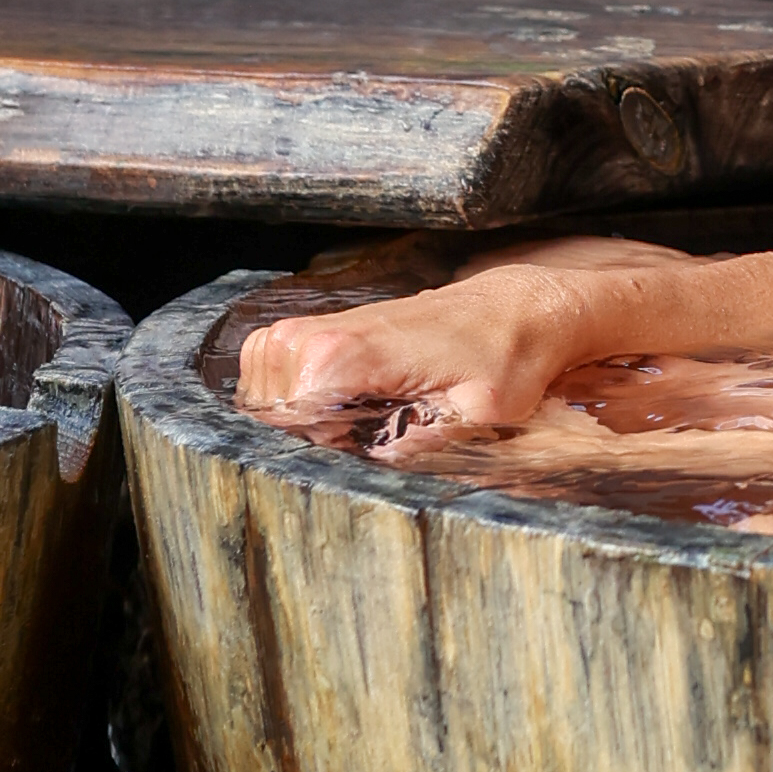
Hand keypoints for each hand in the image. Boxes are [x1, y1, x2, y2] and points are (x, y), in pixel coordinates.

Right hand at [235, 251, 634, 437]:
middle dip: (304, 436)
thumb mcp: (482, 411)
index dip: (318, 450)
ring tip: (351, 419)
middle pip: (266, 413)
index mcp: (344, 355)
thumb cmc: (501, 357)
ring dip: (296, 415)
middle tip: (364, 435)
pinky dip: (291, 392)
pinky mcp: (316, 327)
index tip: (362, 449)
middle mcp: (313, 336)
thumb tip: (381, 464)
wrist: (512, 308)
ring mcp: (309, 327)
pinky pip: (269, 369)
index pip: (282, 423)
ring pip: (260, 393)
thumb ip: (429, 441)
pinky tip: (337, 404)